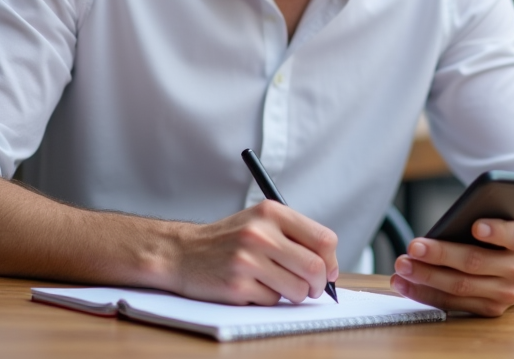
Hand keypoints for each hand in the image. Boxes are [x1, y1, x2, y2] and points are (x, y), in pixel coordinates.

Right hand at [167, 201, 338, 305]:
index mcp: (271, 212)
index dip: (332, 260)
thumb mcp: (260, 222)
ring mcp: (247, 260)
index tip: (329, 271)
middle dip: (319, 284)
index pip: (323, 239)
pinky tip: (252, 287)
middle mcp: (260, 233)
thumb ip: (294, 236)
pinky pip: (272, 301)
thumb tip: (330, 267)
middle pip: (314, 267)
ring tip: (278, 285)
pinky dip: (267, 299)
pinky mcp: (237, 286)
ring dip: (295, 294)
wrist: (182, 252)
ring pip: (297, 289)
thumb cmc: (229, 240)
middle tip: (313, 288)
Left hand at [390, 218, 513, 316]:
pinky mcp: (491, 309)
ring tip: (402, 265)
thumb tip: (450, 220)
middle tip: (414, 246)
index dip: (496, 231)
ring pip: (460, 286)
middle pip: (476, 262)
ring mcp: (507, 294)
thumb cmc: (507, 234)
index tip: (475, 226)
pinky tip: (404, 283)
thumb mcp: (507, 217)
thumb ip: (487, 212)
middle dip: (441, 254)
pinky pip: (452, 304)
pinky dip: (424, 293)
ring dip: (426, 277)